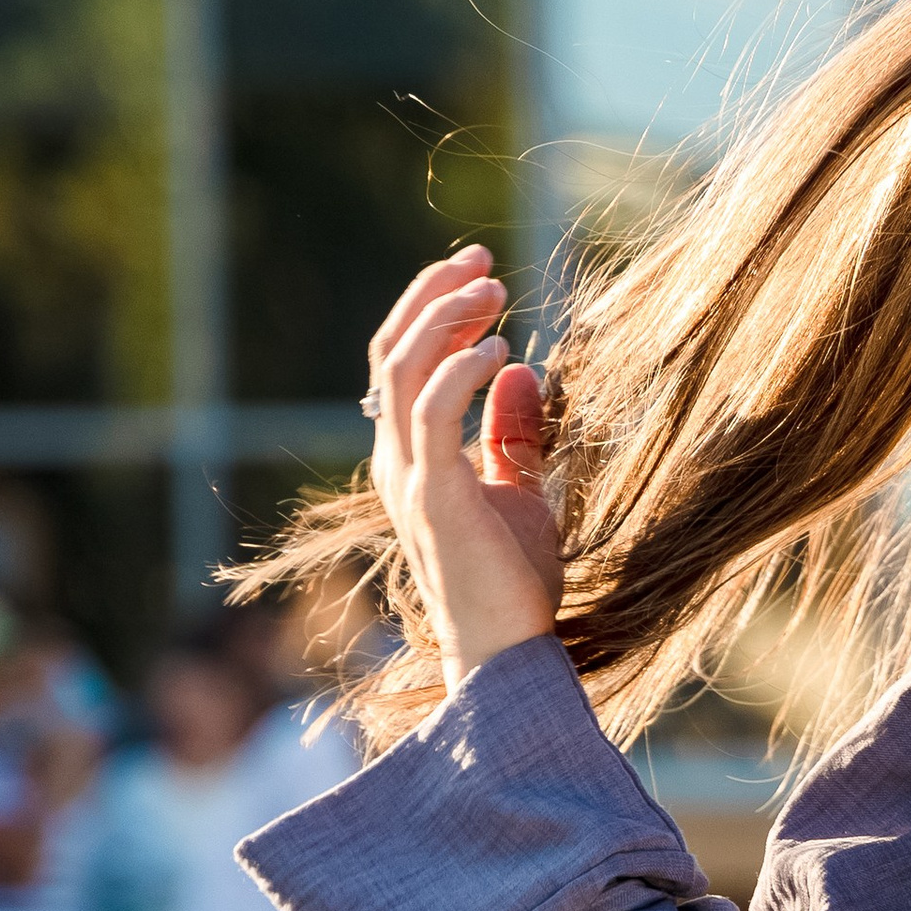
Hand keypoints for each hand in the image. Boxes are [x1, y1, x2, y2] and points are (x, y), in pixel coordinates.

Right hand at [365, 248, 564, 691]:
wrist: (505, 650)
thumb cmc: (512, 583)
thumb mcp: (520, 492)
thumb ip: (511, 435)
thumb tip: (520, 371)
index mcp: (409, 457)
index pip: (401, 364)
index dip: (433, 311)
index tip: (484, 276)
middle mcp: (394, 460)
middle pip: (390, 352)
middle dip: (433, 295)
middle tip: (483, 260)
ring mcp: (406, 476)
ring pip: (400, 368)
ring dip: (446, 317)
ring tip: (495, 288)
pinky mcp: (432, 493)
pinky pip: (432, 410)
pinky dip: (460, 367)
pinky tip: (501, 348)